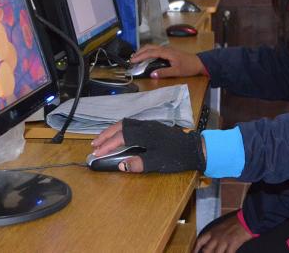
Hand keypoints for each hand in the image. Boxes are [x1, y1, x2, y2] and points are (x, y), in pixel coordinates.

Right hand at [91, 119, 206, 172]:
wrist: (194, 148)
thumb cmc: (176, 156)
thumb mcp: (157, 163)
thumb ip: (138, 164)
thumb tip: (120, 166)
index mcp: (144, 133)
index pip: (121, 138)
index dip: (107, 146)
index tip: (96, 153)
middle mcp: (145, 125)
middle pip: (120, 126)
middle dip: (106, 135)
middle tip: (94, 144)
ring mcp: (149, 125)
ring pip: (126, 124)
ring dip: (113, 131)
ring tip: (103, 140)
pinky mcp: (152, 127)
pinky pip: (131, 125)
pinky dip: (121, 130)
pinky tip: (119, 137)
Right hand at [129, 44, 205, 78]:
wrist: (199, 62)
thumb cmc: (189, 67)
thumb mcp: (176, 71)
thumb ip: (164, 72)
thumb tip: (152, 74)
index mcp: (167, 52)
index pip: (150, 52)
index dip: (141, 56)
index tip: (133, 60)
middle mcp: (166, 49)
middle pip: (149, 47)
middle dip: (139, 52)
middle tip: (131, 59)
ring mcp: (167, 49)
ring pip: (152, 47)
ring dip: (143, 51)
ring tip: (136, 57)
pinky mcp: (168, 52)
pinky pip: (155, 49)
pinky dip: (148, 52)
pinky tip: (146, 57)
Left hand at [194, 211, 252, 252]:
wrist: (246, 219)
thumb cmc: (236, 222)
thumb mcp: (222, 226)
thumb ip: (216, 234)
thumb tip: (212, 242)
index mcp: (213, 231)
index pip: (200, 240)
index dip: (195, 249)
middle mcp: (217, 236)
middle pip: (206, 250)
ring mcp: (224, 240)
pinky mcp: (233, 243)